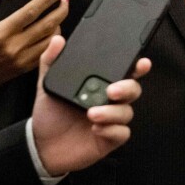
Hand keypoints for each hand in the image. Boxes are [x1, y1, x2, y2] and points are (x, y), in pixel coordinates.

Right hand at [0, 0, 69, 93]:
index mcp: (1, 33)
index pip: (30, 12)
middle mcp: (14, 47)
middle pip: (47, 26)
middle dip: (60, 10)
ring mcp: (22, 59)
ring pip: (51, 40)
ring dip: (60, 24)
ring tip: (61, 13)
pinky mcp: (25, 68)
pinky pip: (47, 53)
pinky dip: (55, 41)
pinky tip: (55, 31)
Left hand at [31, 36, 150, 174]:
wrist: (42, 145)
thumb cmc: (50, 113)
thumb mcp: (48, 84)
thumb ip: (51, 61)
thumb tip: (57, 39)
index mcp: (100, 84)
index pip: (124, 72)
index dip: (137, 66)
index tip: (142, 62)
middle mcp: (110, 101)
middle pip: (132, 89)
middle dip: (127, 88)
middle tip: (111, 91)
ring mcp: (112, 120)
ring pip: (127, 112)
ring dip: (112, 112)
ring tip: (92, 114)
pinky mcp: (110, 139)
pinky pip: (122, 133)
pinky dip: (111, 130)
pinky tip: (96, 129)